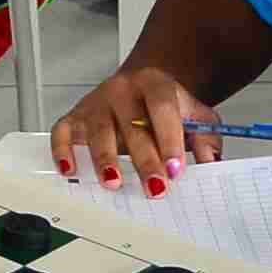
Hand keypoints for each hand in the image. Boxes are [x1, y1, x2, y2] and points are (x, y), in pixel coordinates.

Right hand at [53, 58, 213, 189]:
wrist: (143, 87)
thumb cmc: (168, 107)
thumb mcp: (196, 115)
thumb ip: (207, 137)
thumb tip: (209, 161)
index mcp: (154, 83)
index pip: (162, 107)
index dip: (169, 139)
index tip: (176, 168)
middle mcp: (122, 90)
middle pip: (131, 125)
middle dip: (144, 160)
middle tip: (155, 188)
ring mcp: (96, 103)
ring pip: (97, 131)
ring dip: (104, 159)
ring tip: (114, 182)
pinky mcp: (75, 116)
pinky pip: (62, 132)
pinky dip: (62, 151)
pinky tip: (70, 170)